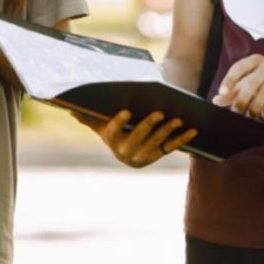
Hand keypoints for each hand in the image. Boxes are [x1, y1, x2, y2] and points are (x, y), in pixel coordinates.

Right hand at [74, 110, 197, 168]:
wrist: (128, 152)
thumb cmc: (114, 132)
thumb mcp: (101, 126)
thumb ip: (88, 118)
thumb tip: (69, 109)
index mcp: (111, 141)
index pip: (113, 132)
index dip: (119, 122)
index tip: (126, 111)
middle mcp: (127, 151)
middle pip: (138, 137)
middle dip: (149, 125)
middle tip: (159, 112)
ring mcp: (144, 155)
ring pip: (157, 142)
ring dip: (168, 131)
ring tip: (178, 118)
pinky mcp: (159, 155)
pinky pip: (172, 147)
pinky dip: (183, 138)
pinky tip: (193, 129)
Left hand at [212, 55, 263, 118]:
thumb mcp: (256, 79)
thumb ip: (237, 89)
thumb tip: (217, 100)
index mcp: (257, 61)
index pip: (239, 68)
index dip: (229, 80)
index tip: (222, 93)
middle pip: (251, 83)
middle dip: (242, 100)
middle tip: (238, 112)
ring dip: (255, 107)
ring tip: (253, 115)